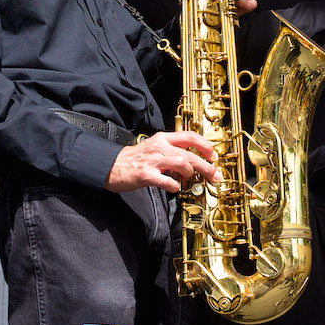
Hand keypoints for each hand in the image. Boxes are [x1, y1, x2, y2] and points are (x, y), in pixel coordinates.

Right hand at [104, 130, 221, 193]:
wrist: (110, 165)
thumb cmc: (133, 159)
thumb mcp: (153, 148)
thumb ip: (171, 152)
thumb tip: (190, 161)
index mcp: (162, 139)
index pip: (189, 137)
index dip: (205, 145)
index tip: (213, 155)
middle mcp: (159, 147)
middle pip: (190, 153)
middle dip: (206, 165)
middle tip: (214, 174)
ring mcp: (153, 161)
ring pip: (182, 163)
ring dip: (191, 173)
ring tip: (190, 179)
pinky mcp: (146, 174)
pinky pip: (167, 181)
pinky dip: (174, 186)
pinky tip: (174, 188)